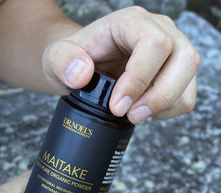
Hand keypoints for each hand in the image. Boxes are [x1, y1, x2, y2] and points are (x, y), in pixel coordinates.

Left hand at [43, 6, 199, 122]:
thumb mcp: (56, 57)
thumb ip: (63, 61)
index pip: (154, 44)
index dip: (139, 79)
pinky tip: (144, 110)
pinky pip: (186, 95)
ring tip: (134, 114)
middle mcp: (158, 31)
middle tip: (131, 115)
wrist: (79, 67)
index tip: (117, 106)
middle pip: (184, 58)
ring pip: (189, 78)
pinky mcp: (173, 73)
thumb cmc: (72, 59)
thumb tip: (82, 74)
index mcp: (130, 23)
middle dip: (159, 96)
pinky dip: (169, 109)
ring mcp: (170, 52)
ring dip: (165, 105)